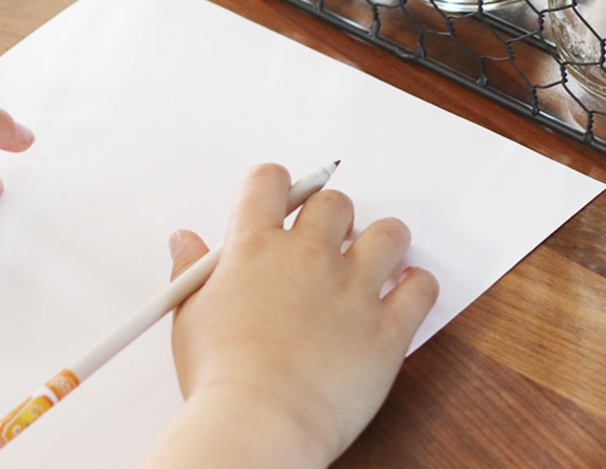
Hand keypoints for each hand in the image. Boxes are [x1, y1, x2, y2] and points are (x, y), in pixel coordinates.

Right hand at [140, 163, 438, 468]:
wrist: (259, 425)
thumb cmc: (222, 379)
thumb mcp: (189, 316)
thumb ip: (191, 269)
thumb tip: (184, 241)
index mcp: (256, 245)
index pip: (271, 180)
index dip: (278, 184)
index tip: (282, 198)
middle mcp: (308, 255)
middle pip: (333, 202)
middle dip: (331, 216)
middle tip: (328, 239)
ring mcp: (352, 289)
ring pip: (388, 233)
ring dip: (383, 240)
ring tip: (374, 258)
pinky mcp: (386, 328)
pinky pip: (420, 288)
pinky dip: (417, 286)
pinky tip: (406, 291)